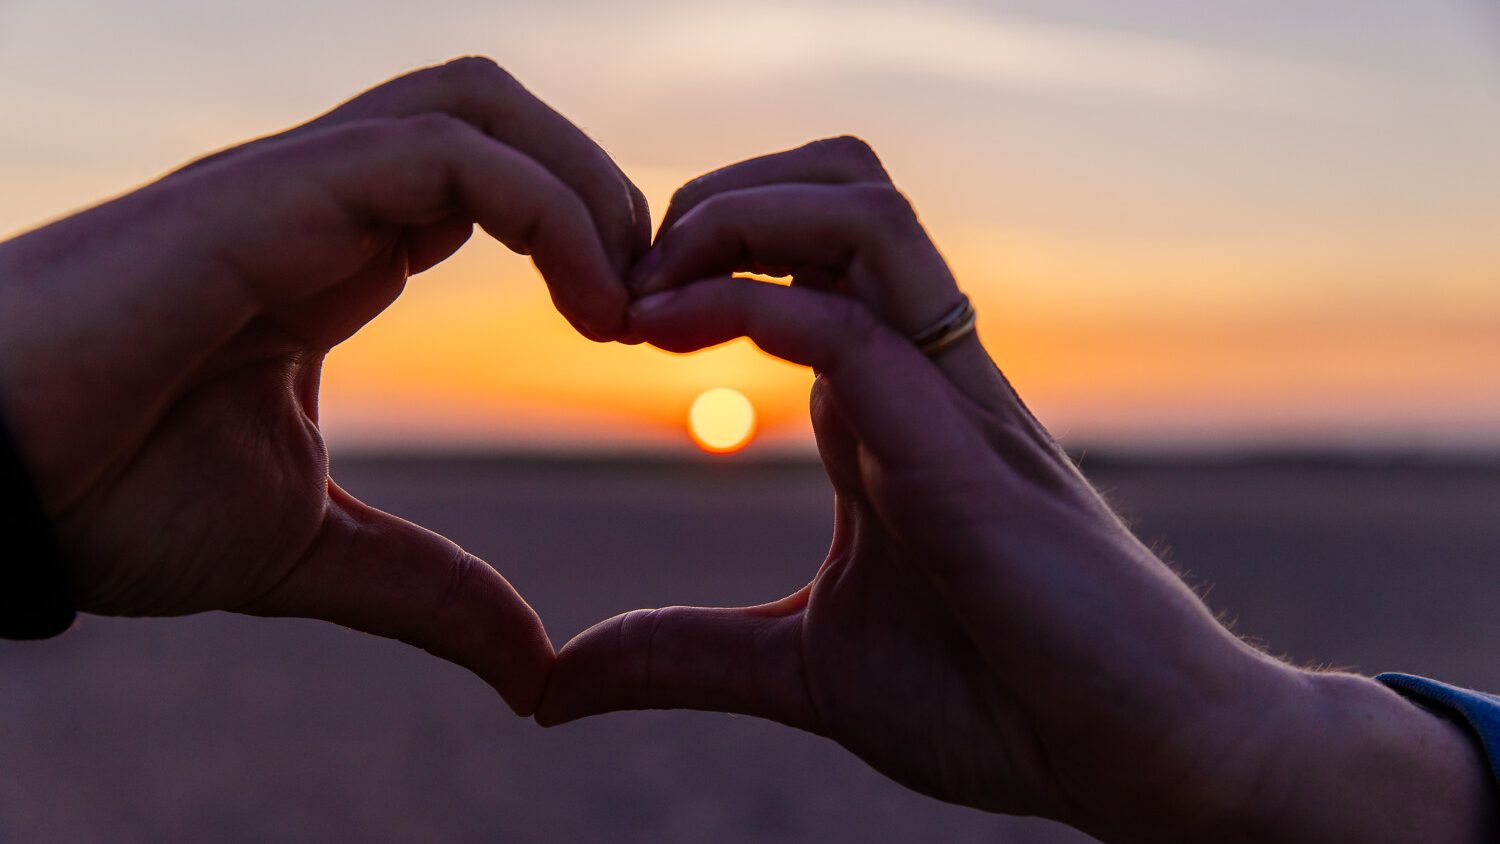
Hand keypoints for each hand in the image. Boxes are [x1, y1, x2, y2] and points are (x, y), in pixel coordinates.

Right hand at [0, 57, 644, 712]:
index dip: (582, 236)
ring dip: (587, 187)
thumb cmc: (108, 503)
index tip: (627, 335)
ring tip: (624, 303)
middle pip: (495, 114)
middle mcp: (321, 203)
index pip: (486, 182)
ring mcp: (293, 186)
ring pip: (478, 104)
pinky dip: (548, 209)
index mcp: (332, 258)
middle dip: (601, 190)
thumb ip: (430, 591)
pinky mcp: (269, 193)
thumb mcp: (311, 551)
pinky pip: (446, 152)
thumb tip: (536, 669)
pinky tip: (589, 307)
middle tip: (650, 307)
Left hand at [540, 138, 1496, 840]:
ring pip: (863, 214)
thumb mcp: (803, 670)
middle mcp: (922, 376)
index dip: (699, 254)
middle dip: (718, 195)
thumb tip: (556, 683)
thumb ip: (686, 655)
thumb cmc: (997, 699)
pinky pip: (863, 328)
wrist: (1139, 757)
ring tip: (653, 286)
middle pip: (837, 188)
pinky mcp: (968, 455)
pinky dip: (759, 307)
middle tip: (629, 278)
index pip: (802, 253)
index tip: (615, 319)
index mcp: (884, 406)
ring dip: (740, 216)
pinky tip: (678, 338)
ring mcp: (952, 402)